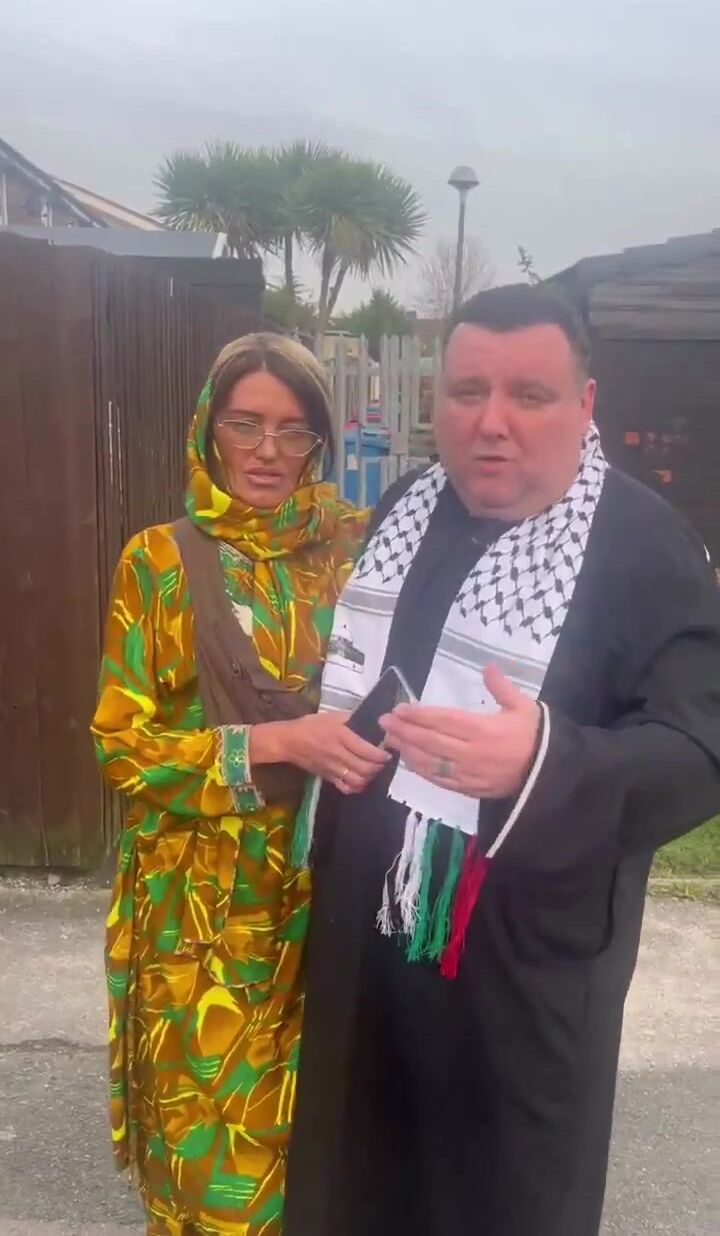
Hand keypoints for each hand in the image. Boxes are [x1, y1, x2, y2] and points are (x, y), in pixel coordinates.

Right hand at [253, 712, 388, 794]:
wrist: (289, 741)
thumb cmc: (312, 725)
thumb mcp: (333, 716)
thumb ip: (352, 718)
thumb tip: (373, 720)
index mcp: (340, 736)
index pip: (366, 750)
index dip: (381, 754)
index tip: (388, 752)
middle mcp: (337, 753)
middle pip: (364, 767)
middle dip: (378, 767)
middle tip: (384, 762)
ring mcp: (332, 768)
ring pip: (357, 780)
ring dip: (369, 778)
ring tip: (374, 771)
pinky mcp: (327, 777)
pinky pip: (345, 788)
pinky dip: (356, 787)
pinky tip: (360, 781)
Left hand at [379, 665, 540, 799]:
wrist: (548, 774)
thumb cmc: (535, 736)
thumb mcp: (523, 706)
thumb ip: (502, 687)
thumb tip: (488, 666)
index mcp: (482, 729)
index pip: (442, 720)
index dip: (418, 715)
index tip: (399, 709)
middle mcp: (471, 752)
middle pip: (429, 741)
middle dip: (403, 731)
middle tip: (383, 722)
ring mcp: (468, 773)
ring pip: (430, 762)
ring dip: (407, 750)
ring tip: (389, 740)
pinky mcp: (469, 789)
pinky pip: (440, 780)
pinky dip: (421, 770)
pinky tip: (409, 761)